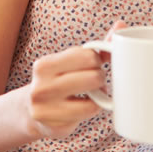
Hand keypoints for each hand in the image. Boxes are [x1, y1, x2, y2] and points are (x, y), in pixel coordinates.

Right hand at [23, 21, 125, 139]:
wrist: (31, 111)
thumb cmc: (58, 80)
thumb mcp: (71, 61)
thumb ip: (96, 46)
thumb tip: (121, 25)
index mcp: (45, 65)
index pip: (87, 56)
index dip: (96, 60)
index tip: (93, 64)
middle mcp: (42, 86)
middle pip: (93, 77)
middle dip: (99, 78)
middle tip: (95, 80)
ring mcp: (47, 109)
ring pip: (93, 100)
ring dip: (99, 96)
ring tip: (92, 93)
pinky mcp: (55, 126)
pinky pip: (88, 115)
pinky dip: (93, 109)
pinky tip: (85, 106)